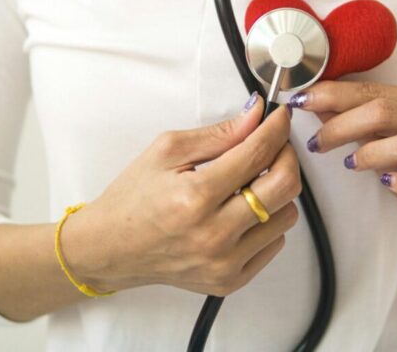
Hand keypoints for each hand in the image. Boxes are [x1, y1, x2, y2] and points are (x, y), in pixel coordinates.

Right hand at [62, 94, 300, 296]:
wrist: (110, 248)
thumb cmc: (134, 198)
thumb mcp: (167, 151)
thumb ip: (219, 133)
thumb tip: (256, 116)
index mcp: (196, 196)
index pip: (258, 153)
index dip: (276, 128)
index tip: (280, 117)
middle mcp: (214, 234)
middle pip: (285, 186)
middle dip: (287, 156)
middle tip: (274, 145)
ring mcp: (224, 262)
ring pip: (286, 215)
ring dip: (277, 191)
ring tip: (252, 181)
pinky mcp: (230, 280)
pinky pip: (275, 244)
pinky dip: (268, 221)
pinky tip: (242, 211)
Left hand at [288, 81, 396, 241]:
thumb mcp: (388, 137)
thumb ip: (359, 118)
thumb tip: (316, 102)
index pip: (376, 91)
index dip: (335, 95)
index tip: (303, 100)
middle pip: (387, 112)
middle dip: (343, 124)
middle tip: (319, 141)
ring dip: (369, 152)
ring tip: (350, 163)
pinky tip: (385, 183)